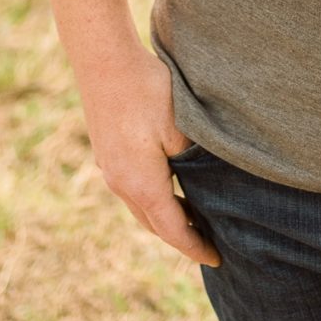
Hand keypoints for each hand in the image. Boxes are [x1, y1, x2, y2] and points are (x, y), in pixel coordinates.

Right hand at [79, 48, 221, 267]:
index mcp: (141, 183)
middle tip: (208, 244)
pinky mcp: (107, 153)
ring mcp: (110, 169)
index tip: (215, 259)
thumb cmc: (147, 91)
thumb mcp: (180, 127)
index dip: (194, 246)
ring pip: (140, 207)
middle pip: (154, 224)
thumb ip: (192, 159)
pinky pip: (132, 188)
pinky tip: (169, 186)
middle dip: (180, 237)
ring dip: (165, 217)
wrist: (104, 61)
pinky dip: (153, 198)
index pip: (172, 229)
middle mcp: (120, 183)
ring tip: (193, 219)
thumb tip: (203, 176)